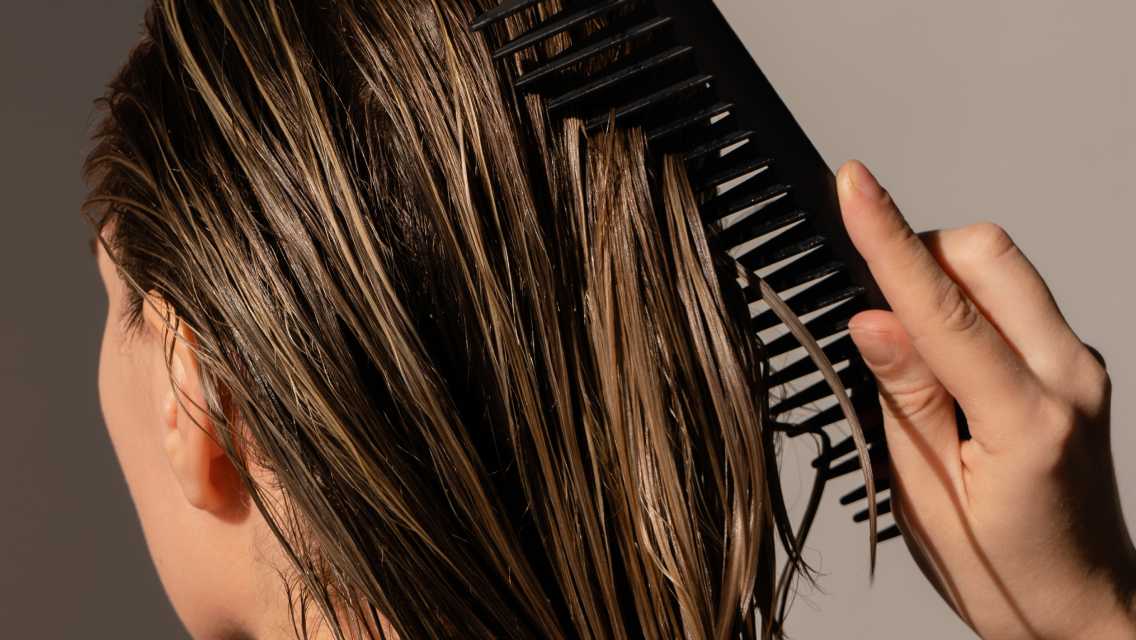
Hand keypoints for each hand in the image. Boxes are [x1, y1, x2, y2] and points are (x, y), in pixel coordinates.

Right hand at [836, 160, 1135, 638]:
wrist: (1086, 607)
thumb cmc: (1004, 573)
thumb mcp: (928, 499)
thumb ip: (905, 397)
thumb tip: (873, 318)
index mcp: (1028, 420)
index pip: (942, 308)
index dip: (889, 240)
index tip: (854, 185)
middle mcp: (1069, 377)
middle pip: (987, 256)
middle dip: (919, 250)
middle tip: (870, 301)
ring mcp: (1081, 367)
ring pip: (1003, 268)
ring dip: (941, 278)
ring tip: (909, 351)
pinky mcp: (1077, 365)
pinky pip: (1014, 298)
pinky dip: (964, 302)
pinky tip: (944, 363)